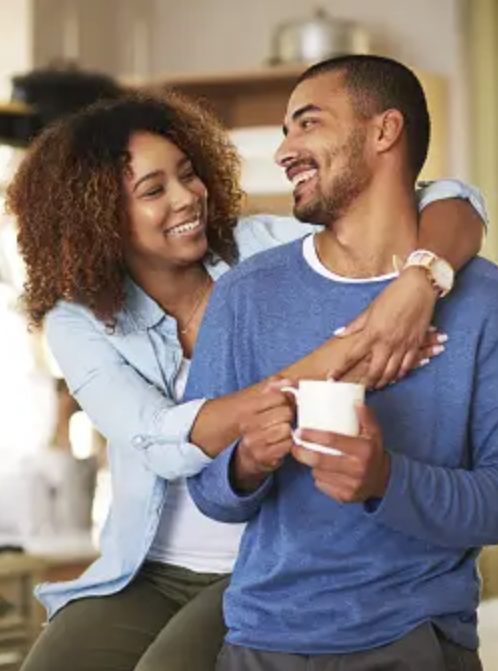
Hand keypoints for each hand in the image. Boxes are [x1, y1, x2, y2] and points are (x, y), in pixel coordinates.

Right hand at [231, 378, 294, 492]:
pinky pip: (288, 445)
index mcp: (247, 408)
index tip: (284, 405)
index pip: (278, 397)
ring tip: (281, 433)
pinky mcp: (262, 456)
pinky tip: (281, 444)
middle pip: (285, 413)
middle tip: (283, 421)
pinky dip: (288, 444)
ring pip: (287, 429)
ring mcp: (254, 441)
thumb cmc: (260, 426)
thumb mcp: (264, 403)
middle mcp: (248, 424)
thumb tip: (290, 381)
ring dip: (289, 432)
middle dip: (288, 417)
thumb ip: (276, 387)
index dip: (286, 400)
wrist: (249, 456)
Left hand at [292, 404, 389, 502]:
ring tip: (310, 457)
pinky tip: (321, 471)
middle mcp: (357, 468)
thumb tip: (355, 402)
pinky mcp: (345, 497)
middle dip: (302, 453)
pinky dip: (318, 478)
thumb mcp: (374, 433)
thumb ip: (366, 417)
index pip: (332, 440)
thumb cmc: (373, 452)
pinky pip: (322, 486)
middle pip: (320, 460)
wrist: (383, 481)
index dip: (313, 435)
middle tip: (294, 446)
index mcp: (363, 449)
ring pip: (319, 473)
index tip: (299, 431)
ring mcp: (351, 485)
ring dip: (311, 465)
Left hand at [331, 266, 443, 388]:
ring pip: (391, 372)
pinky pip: (408, 365)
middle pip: (374, 371)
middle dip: (366, 383)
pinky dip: (400, 374)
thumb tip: (340, 334)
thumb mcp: (370, 309)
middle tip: (360, 388)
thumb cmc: (393, 295)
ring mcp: (402, 345)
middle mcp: (386, 342)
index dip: (340, 369)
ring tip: (376, 385)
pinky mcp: (416, 344)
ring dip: (383, 381)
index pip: (352, 356)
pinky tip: (395, 377)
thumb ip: (356, 325)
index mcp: (372, 333)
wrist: (418, 287)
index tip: (332, 379)